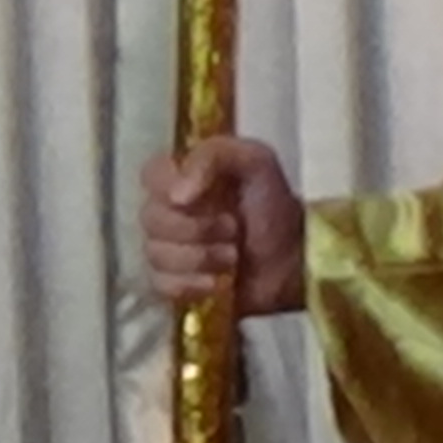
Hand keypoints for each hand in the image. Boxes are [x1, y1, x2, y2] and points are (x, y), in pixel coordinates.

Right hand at [139, 138, 308, 316]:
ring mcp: (169, 249)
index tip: (193, 199)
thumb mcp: (256, 162)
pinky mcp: (175, 283)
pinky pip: (161, 284)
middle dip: (195, 229)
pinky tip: (218, 282)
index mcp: (185, 177)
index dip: (165, 187)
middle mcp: (170, 211)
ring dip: (200, 258)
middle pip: (150, 218)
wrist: (293, 260)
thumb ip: (213, 157)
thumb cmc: (274, 207)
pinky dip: (191, 284)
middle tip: (232, 230)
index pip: (149, 174)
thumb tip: (177, 195)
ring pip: (155, 253)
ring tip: (233, 257)